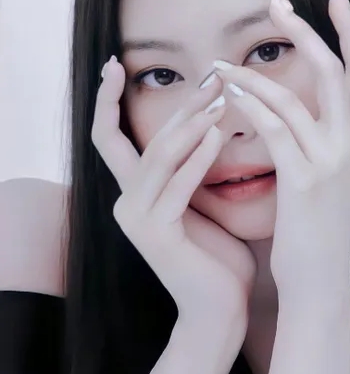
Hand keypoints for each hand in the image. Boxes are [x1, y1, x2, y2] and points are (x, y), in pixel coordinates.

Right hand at [91, 57, 255, 321]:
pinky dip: (197, 159)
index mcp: (136, 193)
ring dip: (189, 125)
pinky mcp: (157, 234)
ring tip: (218, 99)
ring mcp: (138, 218)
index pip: (110, 137)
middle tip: (210, 78)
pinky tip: (217, 135)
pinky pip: (178, 186)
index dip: (106, 101)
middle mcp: (127, 201)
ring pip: (158, 157)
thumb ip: (192, 170)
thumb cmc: (216, 255)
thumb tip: (209, 127)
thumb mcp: (200, 204)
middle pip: (146, 140)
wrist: (218, 308)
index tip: (115, 65)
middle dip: (179, 107)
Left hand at [214, 0, 349, 291]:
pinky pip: (273, 129)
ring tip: (221, 64)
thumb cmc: (333, 219)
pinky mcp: (301, 179)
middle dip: (305, 32)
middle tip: (275, 3)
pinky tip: (228, 93)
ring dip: (252, 76)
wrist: (321, 268)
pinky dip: (249, 106)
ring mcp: (327, 160)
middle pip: (333, 70)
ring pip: (291, 99)